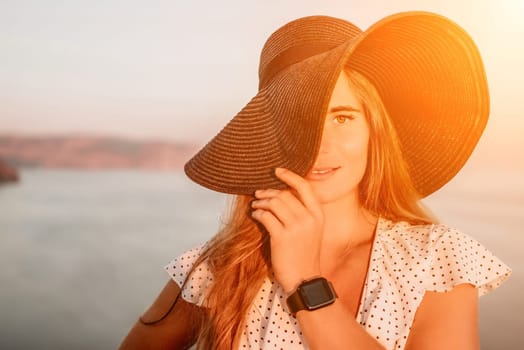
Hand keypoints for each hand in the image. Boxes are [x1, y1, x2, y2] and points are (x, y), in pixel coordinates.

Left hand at [251, 167, 323, 293]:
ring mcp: (296, 227)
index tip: (277, 171)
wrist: (305, 279)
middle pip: (284, 194)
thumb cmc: (306, 255)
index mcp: (318, 215)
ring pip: (274, 203)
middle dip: (268, 192)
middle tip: (259, 195)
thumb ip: (303, 213)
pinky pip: (266, 216)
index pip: (304, 187)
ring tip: (255, 205)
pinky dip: (258, 213)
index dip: (290, 176)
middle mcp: (309, 218)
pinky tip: (255, 215)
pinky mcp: (282, 237)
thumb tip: (283, 195)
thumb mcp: (313, 231)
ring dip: (261, 202)